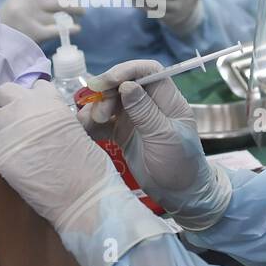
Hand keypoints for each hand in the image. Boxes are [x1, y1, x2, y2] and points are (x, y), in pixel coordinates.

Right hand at [0, 0, 84, 42]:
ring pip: (58, 16)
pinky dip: (69, 29)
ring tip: (77, 20)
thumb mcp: (17, 2)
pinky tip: (76, 29)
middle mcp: (28, 4)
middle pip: (57, 1)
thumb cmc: (9, 20)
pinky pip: (57, 30)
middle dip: (73, 4)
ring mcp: (31, 19)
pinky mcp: (34, 34)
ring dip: (72, 18)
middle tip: (82, 10)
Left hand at [0, 80, 176, 265]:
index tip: (35, 114)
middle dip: (9, 107)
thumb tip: (42, 121)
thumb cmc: (89, 166)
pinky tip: (3, 162)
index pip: (33, 86)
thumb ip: (55, 117)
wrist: (83, 194)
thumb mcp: (76, 128)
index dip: (32, 101)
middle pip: (4, 92)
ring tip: (9, 145)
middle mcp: (27, 107)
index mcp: (51, 101)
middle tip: (17, 126)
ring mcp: (9, 128)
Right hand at [77, 60, 230, 229]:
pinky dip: (93, 123)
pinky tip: (85, 130)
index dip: (128, 70)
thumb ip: (145, 112)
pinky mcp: (123, 133)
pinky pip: (104, 121)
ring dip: (97, 108)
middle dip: (108, 92)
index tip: (108, 81)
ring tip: (92, 123)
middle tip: (99, 111)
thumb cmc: (180, 165)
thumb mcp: (165, 138)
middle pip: (124, 84)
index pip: (149, 71)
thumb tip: (127, 85)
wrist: (180, 196)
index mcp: (168, 100)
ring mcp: (135, 118)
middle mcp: (150, 104)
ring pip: (111, 101)